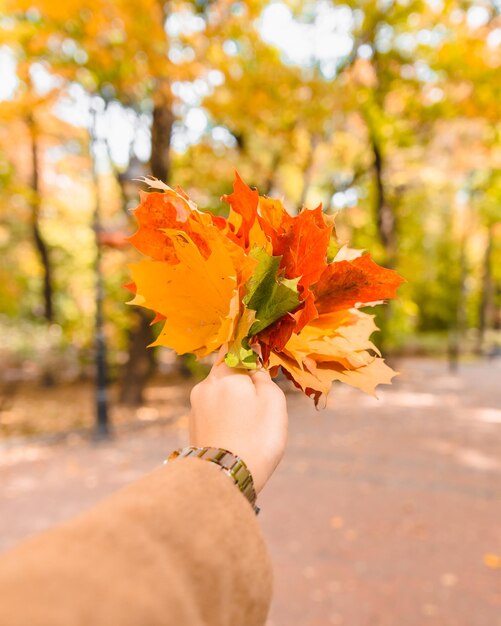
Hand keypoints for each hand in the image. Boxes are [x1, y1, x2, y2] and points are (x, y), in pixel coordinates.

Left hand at [189, 362, 287, 492]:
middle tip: (260, 405)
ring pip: (218, 396)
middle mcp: (204, 387)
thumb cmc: (257, 436)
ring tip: (250, 426)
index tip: (259, 368)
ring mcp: (195, 409)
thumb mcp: (273, 400)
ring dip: (233, 403)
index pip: (232, 351)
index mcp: (223, 375)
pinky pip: (212, 415)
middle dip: (241, 384)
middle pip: (225, 375)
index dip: (247, 355)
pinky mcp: (192, 429)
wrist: (225, 478)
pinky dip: (224, 419)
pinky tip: (237, 437)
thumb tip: (253, 367)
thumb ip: (262, 377)